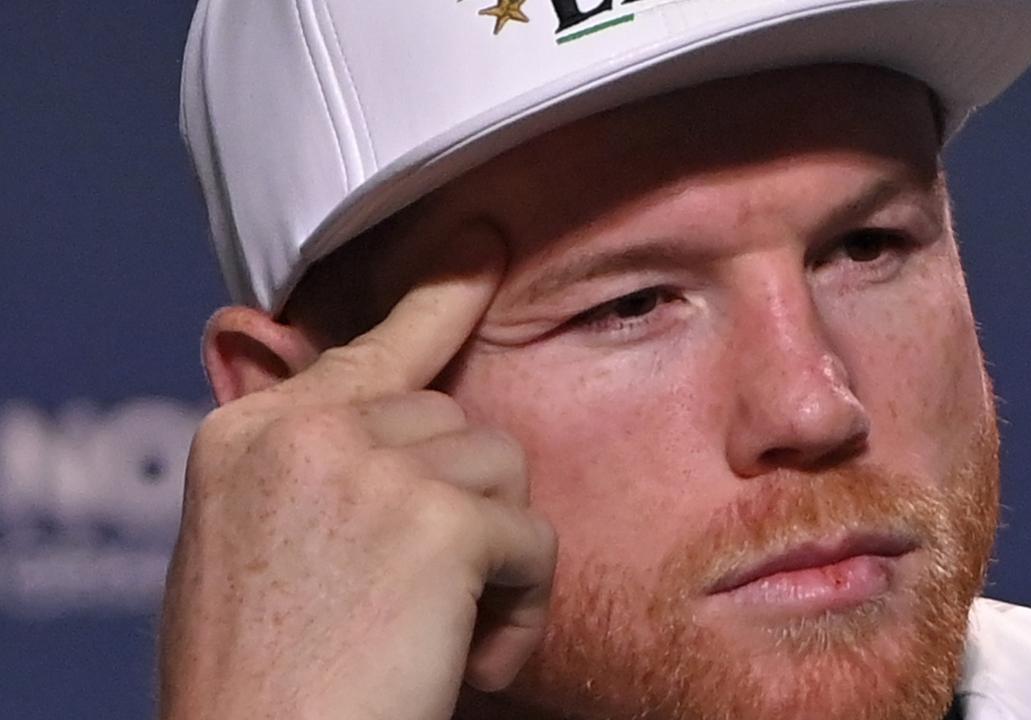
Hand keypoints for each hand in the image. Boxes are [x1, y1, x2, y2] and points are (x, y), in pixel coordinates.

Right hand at [158, 234, 555, 719]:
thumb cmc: (258, 688)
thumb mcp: (251, 552)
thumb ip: (310, 472)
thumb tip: (391, 428)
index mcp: (249, 434)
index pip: (368, 346)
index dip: (437, 300)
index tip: (484, 248)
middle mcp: (303, 430)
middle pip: (452, 421)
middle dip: (461, 508)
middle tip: (423, 604)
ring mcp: (367, 466)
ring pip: (501, 469)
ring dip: (492, 561)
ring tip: (438, 639)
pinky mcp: (436, 519)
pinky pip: (533, 538)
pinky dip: (519, 612)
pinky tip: (463, 663)